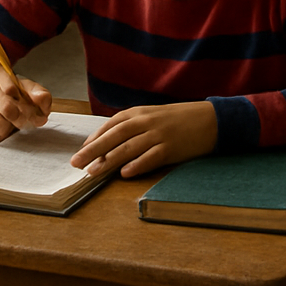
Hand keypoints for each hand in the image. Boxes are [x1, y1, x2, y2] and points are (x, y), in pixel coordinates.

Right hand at [0, 65, 51, 143]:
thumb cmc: (10, 96)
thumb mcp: (26, 89)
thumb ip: (39, 93)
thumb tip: (42, 100)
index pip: (11, 86)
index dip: (23, 100)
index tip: (28, 105)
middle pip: (7, 109)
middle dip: (22, 118)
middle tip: (26, 119)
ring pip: (0, 125)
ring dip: (11, 128)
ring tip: (11, 122)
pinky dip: (2, 136)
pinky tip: (1, 128)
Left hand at [70, 102, 217, 177]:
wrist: (209, 119)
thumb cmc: (177, 120)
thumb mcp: (152, 116)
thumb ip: (131, 127)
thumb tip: (107, 144)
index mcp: (139, 112)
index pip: (111, 125)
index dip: (94, 138)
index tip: (81, 151)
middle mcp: (146, 122)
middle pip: (114, 137)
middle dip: (93, 150)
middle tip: (76, 163)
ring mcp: (158, 135)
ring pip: (128, 148)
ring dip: (108, 161)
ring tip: (93, 172)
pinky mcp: (171, 148)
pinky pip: (150, 157)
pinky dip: (137, 165)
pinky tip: (124, 173)